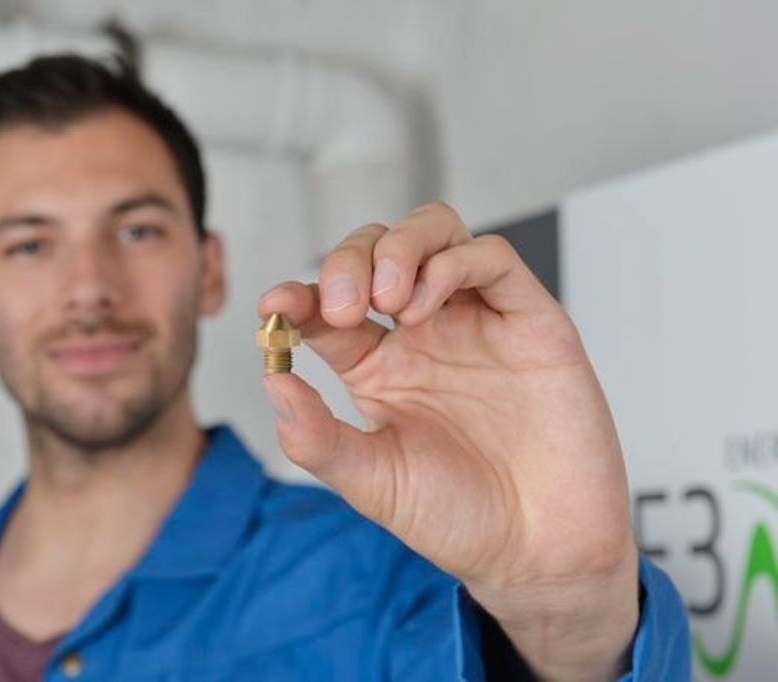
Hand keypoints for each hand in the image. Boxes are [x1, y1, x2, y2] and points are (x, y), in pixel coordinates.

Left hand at [258, 202, 638, 679]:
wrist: (540, 551)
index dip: (297, 295)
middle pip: (375, 252)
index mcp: (376, 366)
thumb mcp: (369, 482)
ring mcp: (475, 320)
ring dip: (399, 246)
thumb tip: (270, 378)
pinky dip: (453, 262)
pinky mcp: (529, 320)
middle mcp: (423, 333)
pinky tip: (428, 305)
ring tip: (386, 297)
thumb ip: (315, 436)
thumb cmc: (458, 517)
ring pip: (434, 232)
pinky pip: (492, 258)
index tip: (275, 306)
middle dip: (348, 261)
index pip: (326, 307)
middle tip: (343, 307)